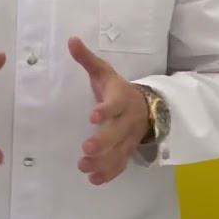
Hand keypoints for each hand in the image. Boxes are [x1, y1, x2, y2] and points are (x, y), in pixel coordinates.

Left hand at [68, 36, 149, 184]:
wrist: (147, 105)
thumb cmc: (118, 89)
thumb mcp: (104, 72)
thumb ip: (87, 59)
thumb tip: (71, 39)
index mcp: (121, 98)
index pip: (114, 104)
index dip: (105, 110)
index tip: (92, 115)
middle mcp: (128, 120)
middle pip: (118, 132)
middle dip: (103, 141)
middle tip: (86, 148)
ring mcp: (129, 138)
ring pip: (119, 151)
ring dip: (103, 161)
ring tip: (83, 166)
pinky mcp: (128, 150)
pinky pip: (121, 164)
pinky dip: (109, 173)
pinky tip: (94, 179)